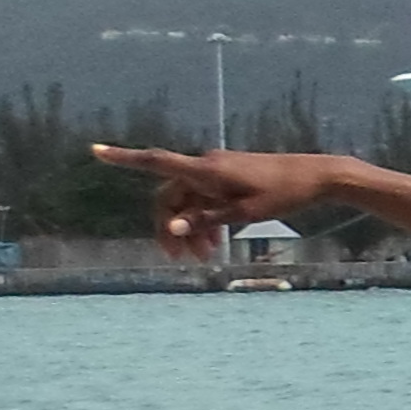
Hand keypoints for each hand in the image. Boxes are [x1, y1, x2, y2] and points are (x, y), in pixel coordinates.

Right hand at [92, 141, 338, 260]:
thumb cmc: (283, 194)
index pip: (155, 162)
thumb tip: (172, 227)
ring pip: (188, 201)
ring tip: (206, 256)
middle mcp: (206, 166)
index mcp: (206, 170)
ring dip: (190, 228)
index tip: (94, 150)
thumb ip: (206, 219)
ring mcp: (217, 171)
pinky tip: (216, 242)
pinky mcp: (229, 177)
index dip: (123, 158)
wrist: (317, 178)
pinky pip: (205, 198)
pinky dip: (204, 219)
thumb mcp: (244, 214)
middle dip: (170, 227)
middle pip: (169, 196)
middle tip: (182, 259)